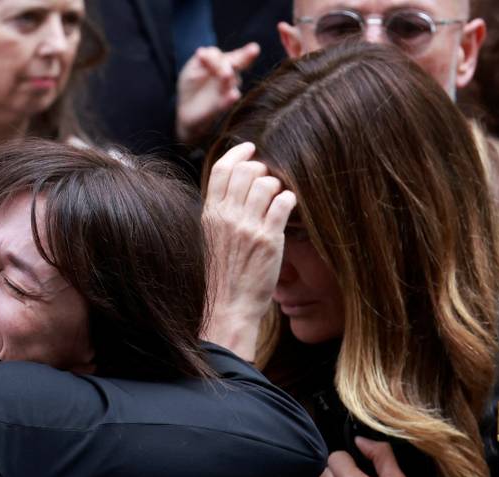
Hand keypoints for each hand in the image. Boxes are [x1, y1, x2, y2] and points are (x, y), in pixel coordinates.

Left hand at [176, 43, 259, 143]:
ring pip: (232, 81)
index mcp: (223, 63)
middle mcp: (229, 74)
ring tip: (226, 74)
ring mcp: (227, 89)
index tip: (199, 55)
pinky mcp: (222, 105)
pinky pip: (228, 101)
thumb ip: (201, 60)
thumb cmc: (191, 86)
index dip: (216, 55)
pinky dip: (230, 98)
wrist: (187, 111)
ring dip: (229, 78)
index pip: (228, 53)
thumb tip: (201, 51)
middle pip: (236, 63)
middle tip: (239, 56)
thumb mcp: (191, 69)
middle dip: (241, 57)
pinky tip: (233, 95)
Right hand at [200, 142, 294, 359]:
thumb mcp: (210, 240)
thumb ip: (219, 215)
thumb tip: (231, 192)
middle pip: (246, 171)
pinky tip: (289, 205)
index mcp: (209, 215)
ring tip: (278, 197)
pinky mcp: (268, 239)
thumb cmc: (220, 277)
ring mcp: (247, 227)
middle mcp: (226, 217)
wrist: (228, 307)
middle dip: (261, 168)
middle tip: (268, 178)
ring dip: (277, 184)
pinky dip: (289, 199)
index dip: (238, 153)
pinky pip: (283, 202)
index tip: (250, 148)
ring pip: (266, 183)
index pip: (222, 170)